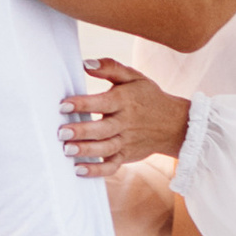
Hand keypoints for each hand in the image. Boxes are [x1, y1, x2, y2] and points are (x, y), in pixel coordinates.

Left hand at [60, 57, 190, 177]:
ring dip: (86, 151)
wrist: (174, 124)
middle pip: (103, 129)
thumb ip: (110, 68)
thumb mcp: (134, 77)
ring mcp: (126, 142)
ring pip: (106, 149)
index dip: (83, 104)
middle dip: (82, 132)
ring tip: (67, 150)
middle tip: (62, 132)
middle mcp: (126, 123)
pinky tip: (79, 170)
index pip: (103, 103)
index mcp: (125, 101)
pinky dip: (96, 171)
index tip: (63, 105)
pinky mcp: (126, 156)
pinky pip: (112, 166)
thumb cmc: (148, 97)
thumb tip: (85, 64)